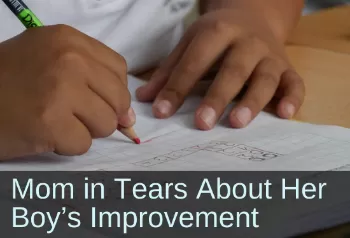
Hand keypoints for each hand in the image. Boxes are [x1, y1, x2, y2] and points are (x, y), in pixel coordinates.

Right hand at [0, 25, 133, 159]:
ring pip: (106, 123)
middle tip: (74, 114)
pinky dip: (67, 145)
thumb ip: (94, 80)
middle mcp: (69, 59)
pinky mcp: (50, 122)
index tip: (100, 101)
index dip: (113, 91)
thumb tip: (129, 117)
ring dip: (85, 130)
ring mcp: (60, 90)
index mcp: (69, 40)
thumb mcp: (51, 61)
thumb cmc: (12, 81)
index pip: (119, 70)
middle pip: (118, 98)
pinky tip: (46, 134)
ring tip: (58, 121)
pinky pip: (83, 144)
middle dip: (103, 114)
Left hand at [136, 9, 304, 129]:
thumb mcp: (190, 44)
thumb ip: (169, 71)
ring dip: (253, 101)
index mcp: (218, 32)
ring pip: (265, 78)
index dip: (177, 88)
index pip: (194, 62)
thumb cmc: (217, 36)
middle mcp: (247, 42)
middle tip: (202, 123)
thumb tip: (144, 99)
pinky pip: (295, 83)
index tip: (161, 113)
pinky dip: (293, 98)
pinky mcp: (288, 67)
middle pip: (233, 70)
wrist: (253, 17)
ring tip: (237, 123)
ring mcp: (270, 55)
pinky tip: (285, 115)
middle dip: (217, 97)